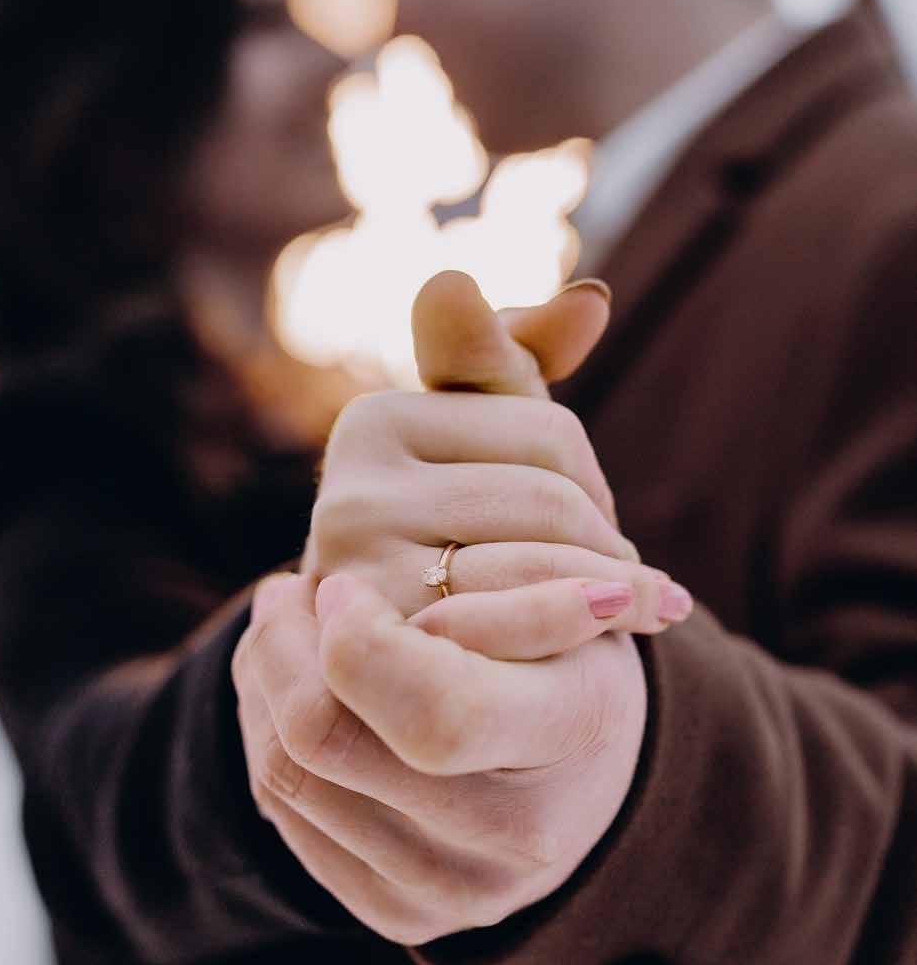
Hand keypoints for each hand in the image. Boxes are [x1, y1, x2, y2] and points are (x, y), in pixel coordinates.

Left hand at [233, 569, 645, 944]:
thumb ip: (470, 576)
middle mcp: (518, 832)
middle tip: (289, 589)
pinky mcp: (401, 913)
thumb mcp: (554, 582)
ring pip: (287, 776)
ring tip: (285, 622)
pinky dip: (267, 733)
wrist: (586, 765)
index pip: (440, 712)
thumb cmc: (564, 643)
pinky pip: (285, 815)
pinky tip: (291, 683)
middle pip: (330, 742)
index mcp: (575, 727)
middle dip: (282, 646)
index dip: (360, 643)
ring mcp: (456, 886)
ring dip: (263, 681)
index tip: (340, 588)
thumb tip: (342, 599)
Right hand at [302, 272, 689, 626]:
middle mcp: (346, 497)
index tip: (589, 509)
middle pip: (550, 504)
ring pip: (543, 572)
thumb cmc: (468, 515)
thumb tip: (591, 299)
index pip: (549, 435)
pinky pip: (519, 637)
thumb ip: (523, 352)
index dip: (590, 480)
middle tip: (614, 575)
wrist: (414, 648)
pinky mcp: (382, 664)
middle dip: (602, 542)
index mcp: (371, 421)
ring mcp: (356, 584)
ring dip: (607, 596)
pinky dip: (572, 638)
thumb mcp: (491, 427)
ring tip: (618, 606)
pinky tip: (602, 637)